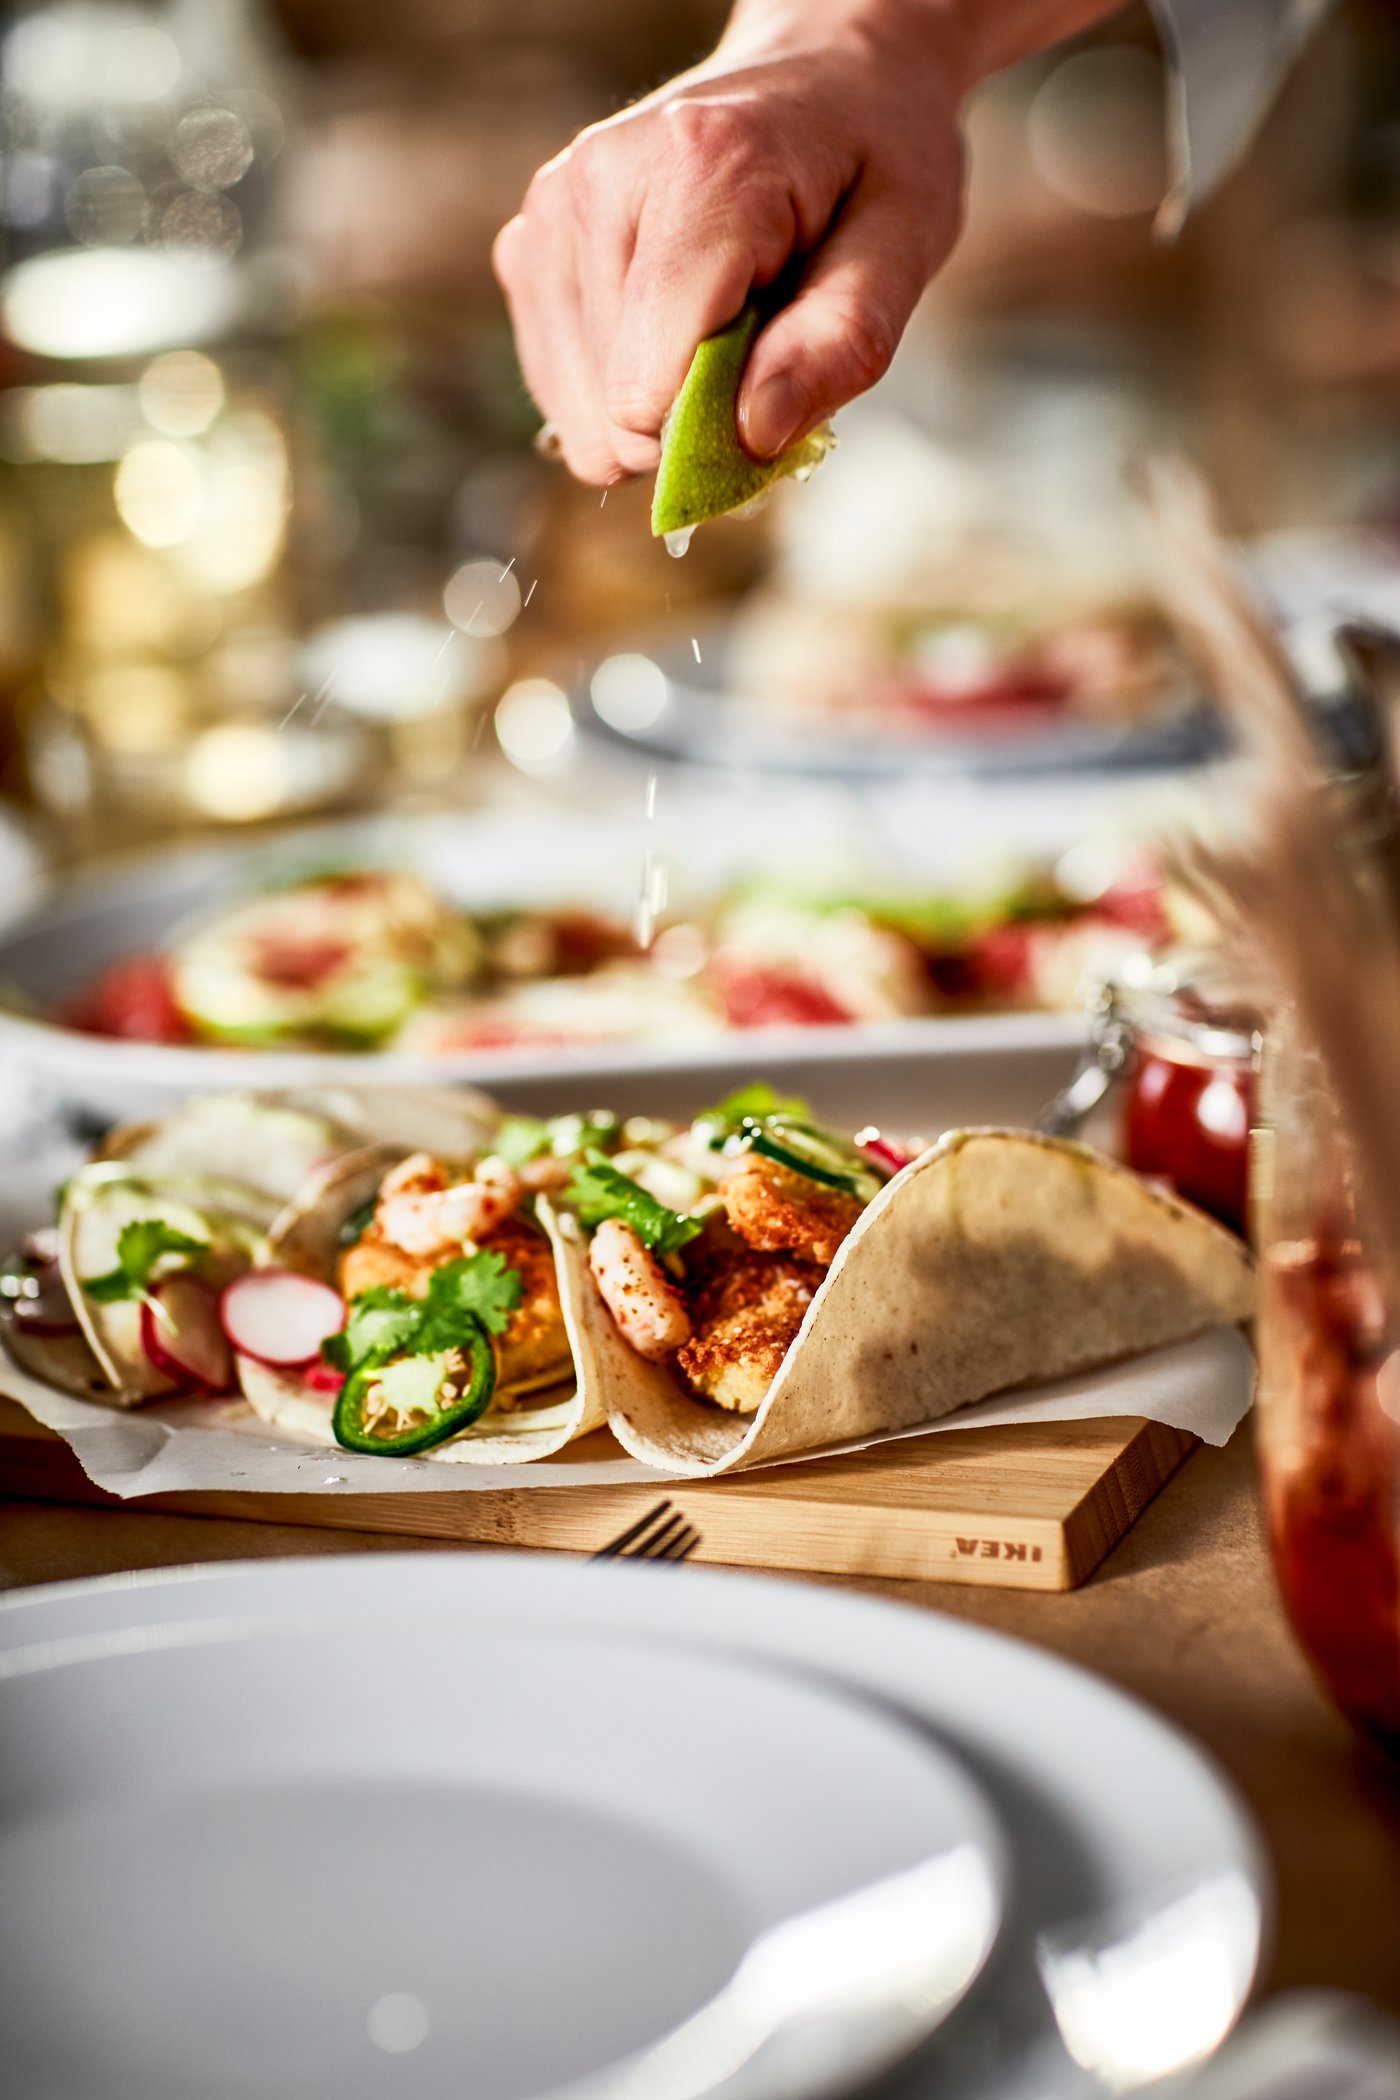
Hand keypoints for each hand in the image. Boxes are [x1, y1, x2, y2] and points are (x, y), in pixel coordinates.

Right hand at [492, 0, 969, 485]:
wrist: (822, 76)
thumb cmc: (872, 160)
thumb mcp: (907, 242)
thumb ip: (842, 343)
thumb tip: (754, 434)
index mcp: (697, 169)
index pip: (646, 383)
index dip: (715, 429)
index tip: (774, 386)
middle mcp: (599, 181)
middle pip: (611, 411)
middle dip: (692, 417)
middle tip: (758, 346)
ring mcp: (549, 214)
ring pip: (580, 416)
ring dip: (658, 406)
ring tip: (720, 326)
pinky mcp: (526, 246)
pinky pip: (560, 392)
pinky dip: (622, 390)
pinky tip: (672, 329)